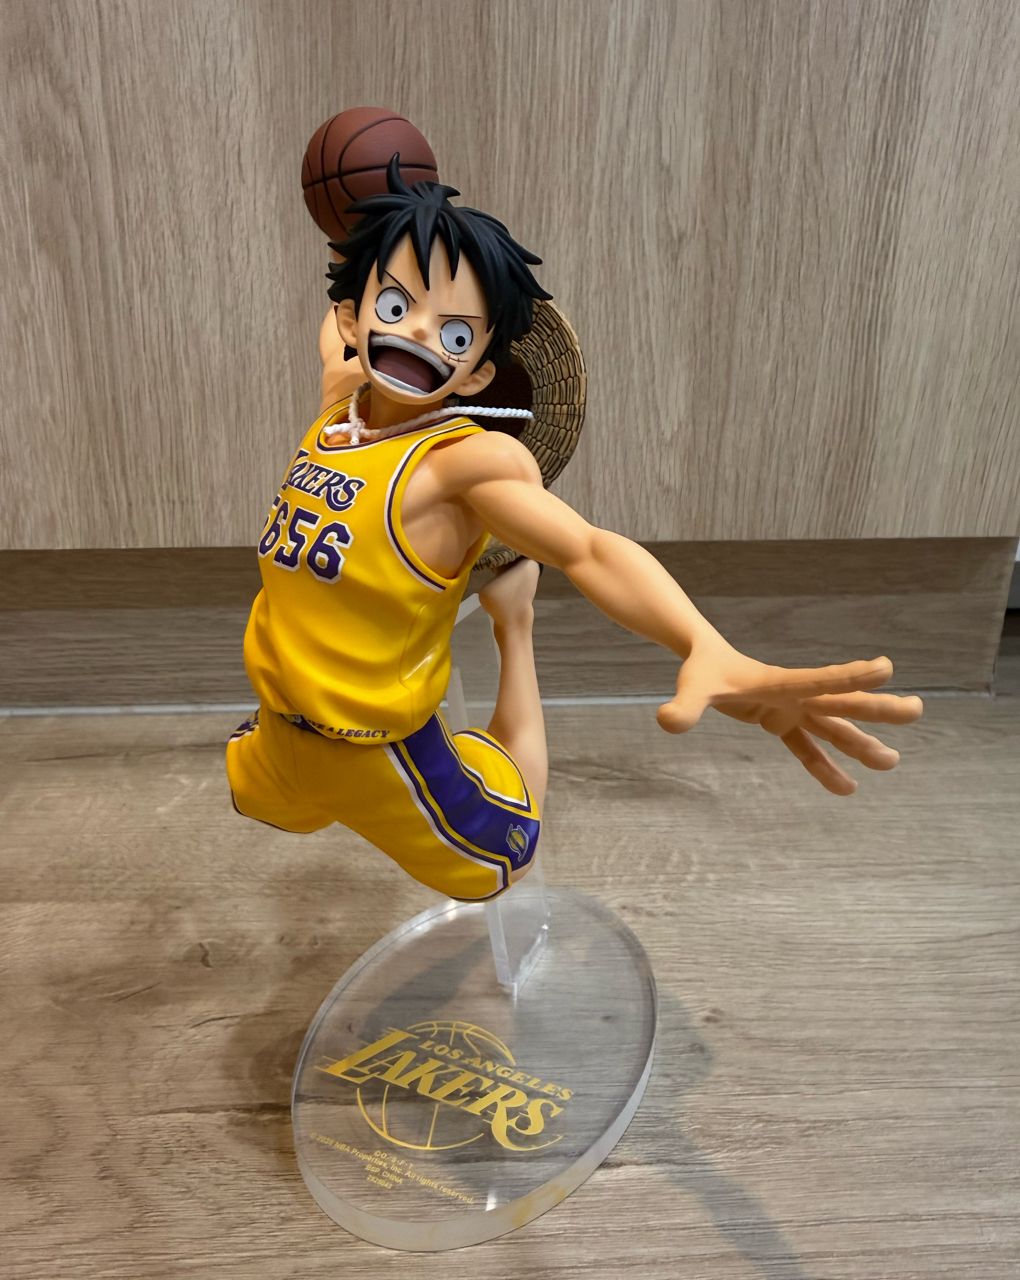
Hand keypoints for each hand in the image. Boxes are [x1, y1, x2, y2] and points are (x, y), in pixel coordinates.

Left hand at [657, 641, 923, 794]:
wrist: (704, 662)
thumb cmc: (700, 670)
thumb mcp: (692, 688)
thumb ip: (684, 707)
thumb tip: (667, 723)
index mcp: (780, 682)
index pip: (819, 680)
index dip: (850, 676)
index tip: (886, 667)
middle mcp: (794, 695)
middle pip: (841, 703)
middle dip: (877, 708)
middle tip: (916, 710)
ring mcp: (792, 710)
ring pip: (835, 728)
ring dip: (862, 743)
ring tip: (892, 761)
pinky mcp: (783, 723)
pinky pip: (809, 749)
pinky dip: (825, 768)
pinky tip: (846, 788)